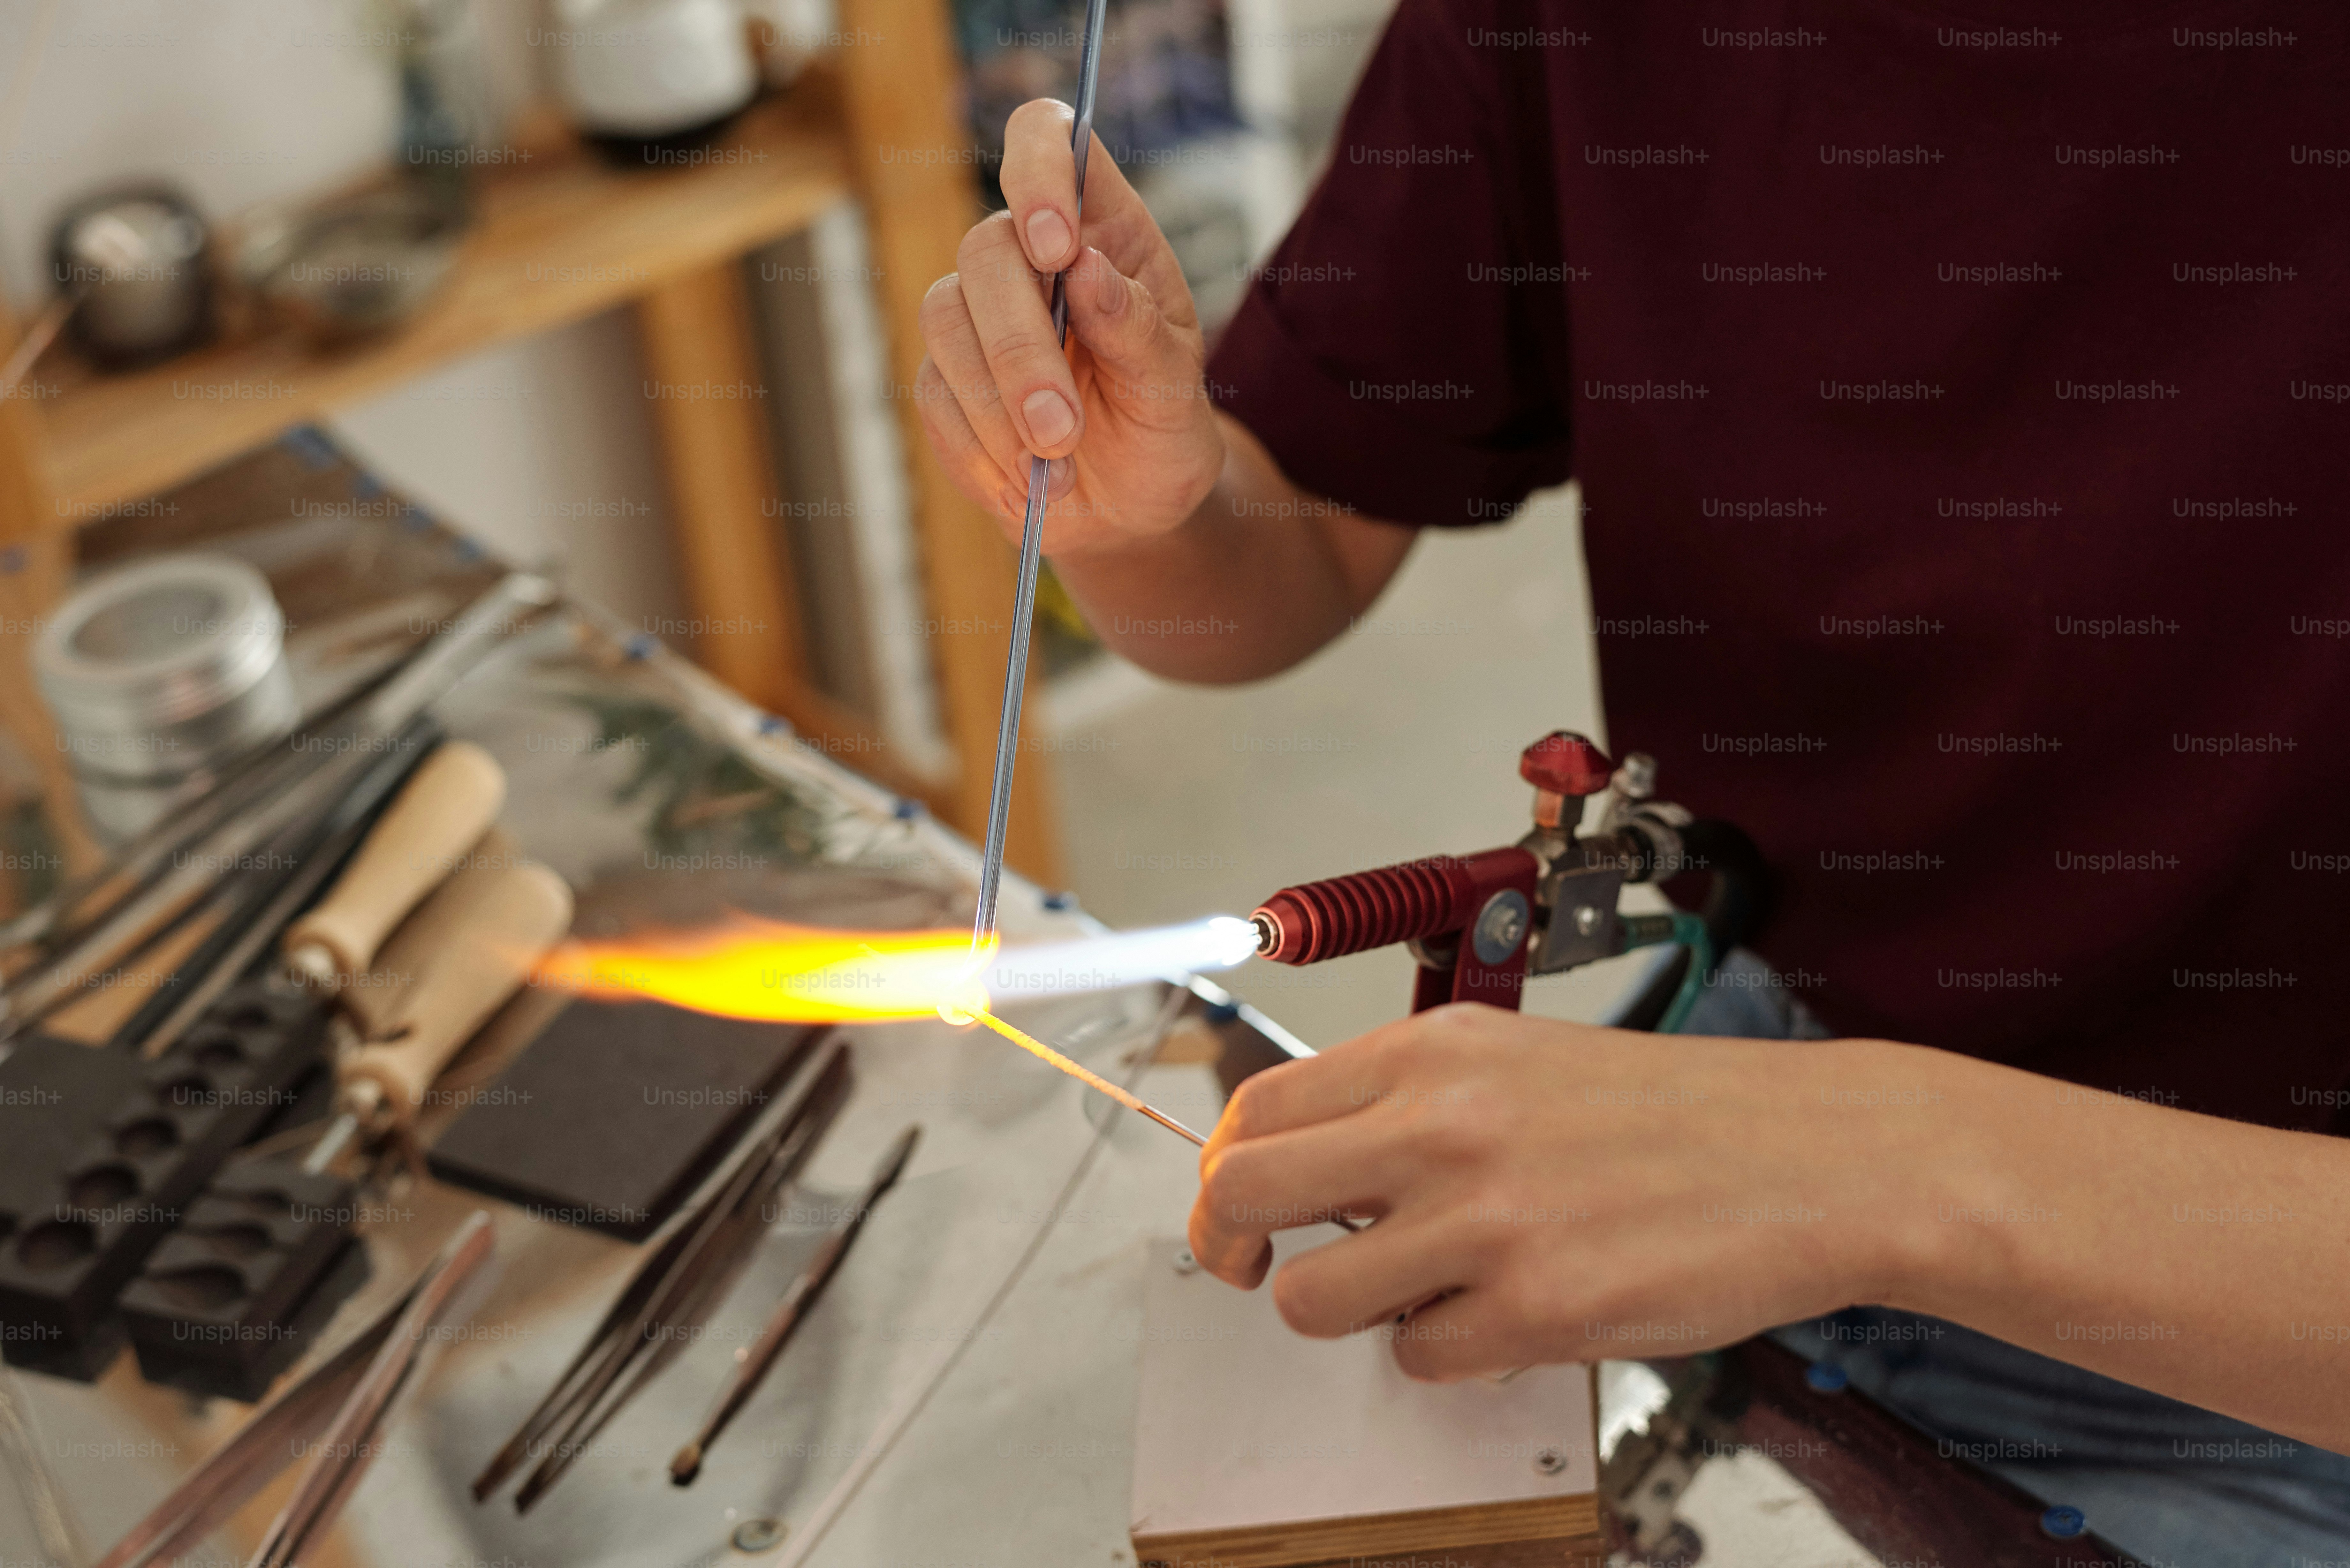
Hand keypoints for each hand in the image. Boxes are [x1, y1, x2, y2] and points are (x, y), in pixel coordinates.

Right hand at [916, 99, 1225, 554]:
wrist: (1129, 504)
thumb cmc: (1160, 428)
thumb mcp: (1174, 388)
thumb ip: (1136, 329)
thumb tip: (1085, 269)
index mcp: (1101, 228)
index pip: (1048, 138)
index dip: (1038, 167)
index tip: (1056, 245)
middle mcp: (1028, 257)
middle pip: (985, 251)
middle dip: (1019, 348)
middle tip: (1062, 432)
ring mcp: (977, 315)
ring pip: (945, 323)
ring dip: (996, 407)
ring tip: (1055, 469)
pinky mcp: (944, 378)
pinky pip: (935, 397)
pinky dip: (981, 450)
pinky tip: (1029, 485)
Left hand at [1187, 1004, 1953, 1379]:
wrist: (1815, 1155)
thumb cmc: (1675, 1114)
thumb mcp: (1519, 1063)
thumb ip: (1411, 1105)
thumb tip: (1312, 1168)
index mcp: (1435, 1054)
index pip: (1257, 1110)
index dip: (1225, 1175)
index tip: (1241, 1211)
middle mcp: (1444, 1127)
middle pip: (1246, 1196)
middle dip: (1238, 1248)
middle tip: (1270, 1270)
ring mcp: (1487, 1221)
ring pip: (1315, 1300)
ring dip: (1352, 1313)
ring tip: (1423, 1292)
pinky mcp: (1538, 1309)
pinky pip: (1419, 1359)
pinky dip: (1449, 1352)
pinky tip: (1508, 1313)